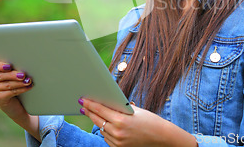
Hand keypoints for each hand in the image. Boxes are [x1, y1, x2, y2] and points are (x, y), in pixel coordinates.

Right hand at [0, 60, 38, 139]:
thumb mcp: (10, 73)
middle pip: (0, 76)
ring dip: (19, 83)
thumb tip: (21, 62)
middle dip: (13, 75)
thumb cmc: (12, 82)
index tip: (9, 66)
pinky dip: (21, 89)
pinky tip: (28, 87)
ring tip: (28, 81)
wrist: (13, 102)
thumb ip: (11, 68)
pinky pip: (10, 92)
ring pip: (6, 85)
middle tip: (23, 75)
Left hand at [80, 98, 196, 146]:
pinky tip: (106, 125)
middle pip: (98, 120)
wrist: (161, 137)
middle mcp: (118, 132)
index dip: (90, 104)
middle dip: (89, 112)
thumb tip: (106, 102)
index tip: (82, 100)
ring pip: (102, 130)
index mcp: (121, 120)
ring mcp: (118, 142)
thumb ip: (119, 108)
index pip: (100, 110)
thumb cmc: (149, 120)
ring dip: (99, 122)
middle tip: (83, 106)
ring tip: (94, 114)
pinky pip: (108, 138)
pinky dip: (106, 131)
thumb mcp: (134, 111)